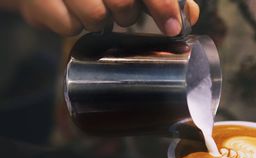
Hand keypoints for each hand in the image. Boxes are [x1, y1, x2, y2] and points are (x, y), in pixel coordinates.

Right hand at [17, 0, 199, 35]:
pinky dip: (70, 24)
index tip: (173, 28)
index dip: (162, 5)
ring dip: (97, 17)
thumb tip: (189, 14)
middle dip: (126, 13)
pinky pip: (68, 27)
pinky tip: (66, 8)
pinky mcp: (37, 0)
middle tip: (118, 8)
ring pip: (96, 18)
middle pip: (123, 5)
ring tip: (89, 4)